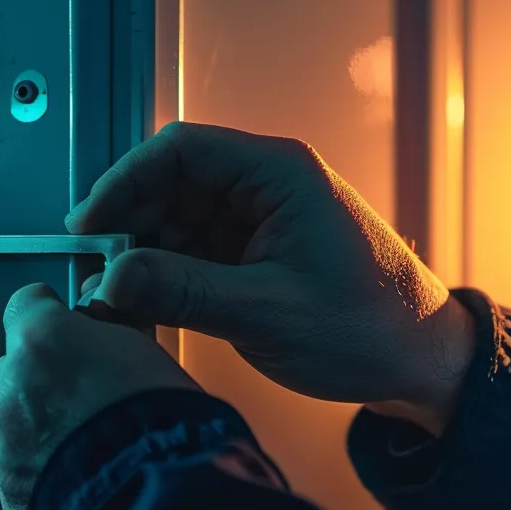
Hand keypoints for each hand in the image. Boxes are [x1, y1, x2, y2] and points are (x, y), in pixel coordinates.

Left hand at [0, 282, 199, 509]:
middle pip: (16, 365)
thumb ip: (108, 333)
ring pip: (15, 417)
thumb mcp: (143, 348)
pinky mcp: (10, 487)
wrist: (152, 498)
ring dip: (44, 423)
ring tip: (92, 439)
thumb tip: (103, 330)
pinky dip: (43, 466)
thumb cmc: (158, 423)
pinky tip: (82, 471)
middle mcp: (10, 386)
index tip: (70, 326)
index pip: (27, 302)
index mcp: (41, 339)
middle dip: (46, 375)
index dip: (53, 315)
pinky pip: (21, 466)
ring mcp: (4, 440)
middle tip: (92, 393)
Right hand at [68, 122, 475, 433]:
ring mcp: (263, 216)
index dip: (123, 183)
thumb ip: (183, 291)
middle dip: (131, 226)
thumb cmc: (371, 327)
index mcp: (280, 172)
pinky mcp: (259, 249)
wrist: (421, 360)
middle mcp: (269, 183)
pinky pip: (196, 248)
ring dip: (147, 255)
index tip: (89, 227)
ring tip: (127, 301)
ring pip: (178, 217)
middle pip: (171, 182)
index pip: (179, 149)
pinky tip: (156, 307)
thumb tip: (112, 279)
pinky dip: (170, 274)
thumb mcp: (266, 313)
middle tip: (102, 275)